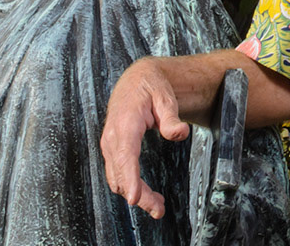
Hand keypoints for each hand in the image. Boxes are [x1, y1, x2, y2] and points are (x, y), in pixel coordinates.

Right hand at [100, 58, 190, 219]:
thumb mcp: (165, 97)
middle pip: (122, 173)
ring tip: (157, 206)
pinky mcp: (112, 150)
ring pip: (117, 178)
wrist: (136, 79)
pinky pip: (118, 173)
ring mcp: (110, 145)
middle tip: (159, 209)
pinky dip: (130, 186)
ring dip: (135, 194)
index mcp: (125, 123)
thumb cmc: (151, 87)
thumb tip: (180, 133)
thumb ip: (171, 117)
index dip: (130, 179)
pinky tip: (146, 194)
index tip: (134, 198)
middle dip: (138, 195)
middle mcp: (112, 137)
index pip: (125, 156)